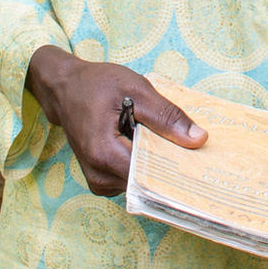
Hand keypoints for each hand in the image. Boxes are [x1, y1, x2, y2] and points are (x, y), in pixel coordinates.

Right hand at [25, 45, 205, 194]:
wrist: (64, 88)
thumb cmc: (96, 84)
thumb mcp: (135, 89)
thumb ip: (166, 116)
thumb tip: (198, 140)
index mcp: (104, 153)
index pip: (150, 176)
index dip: (178, 171)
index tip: (203, 165)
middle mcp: (99, 175)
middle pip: (147, 183)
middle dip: (173, 170)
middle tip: (200, 156)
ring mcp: (98, 181)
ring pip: (141, 184)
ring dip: (159, 168)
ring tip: (178, 147)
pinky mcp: (101, 180)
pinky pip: (132, 180)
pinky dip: (146, 167)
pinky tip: (157, 149)